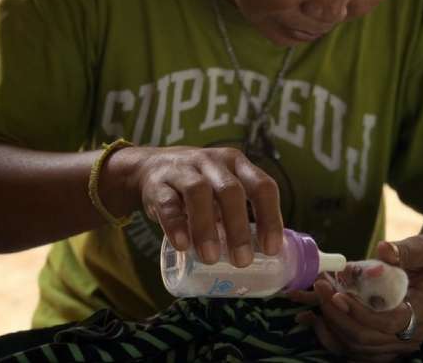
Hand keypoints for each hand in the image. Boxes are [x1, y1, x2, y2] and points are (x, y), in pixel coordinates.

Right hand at [128, 146, 283, 266]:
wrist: (152, 168)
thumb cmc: (200, 187)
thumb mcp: (223, 190)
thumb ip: (240, 214)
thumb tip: (264, 256)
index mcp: (237, 164)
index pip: (262, 186)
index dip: (270, 217)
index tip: (271, 249)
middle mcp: (213, 162)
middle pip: (230, 190)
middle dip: (238, 228)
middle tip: (241, 261)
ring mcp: (184, 169)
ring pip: (198, 192)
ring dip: (206, 227)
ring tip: (210, 258)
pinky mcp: (157, 183)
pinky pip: (166, 202)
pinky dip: (175, 224)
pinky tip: (182, 245)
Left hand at [289, 234, 422, 361]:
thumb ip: (407, 250)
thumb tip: (383, 250)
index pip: (387, 322)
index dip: (359, 312)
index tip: (336, 294)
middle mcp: (411, 335)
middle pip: (366, 338)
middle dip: (336, 315)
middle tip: (318, 286)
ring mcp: (397, 342)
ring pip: (357, 347)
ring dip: (331, 325)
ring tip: (313, 299)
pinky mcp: (385, 341)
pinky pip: (354, 348)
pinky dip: (332, 335)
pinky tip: (314, 318)